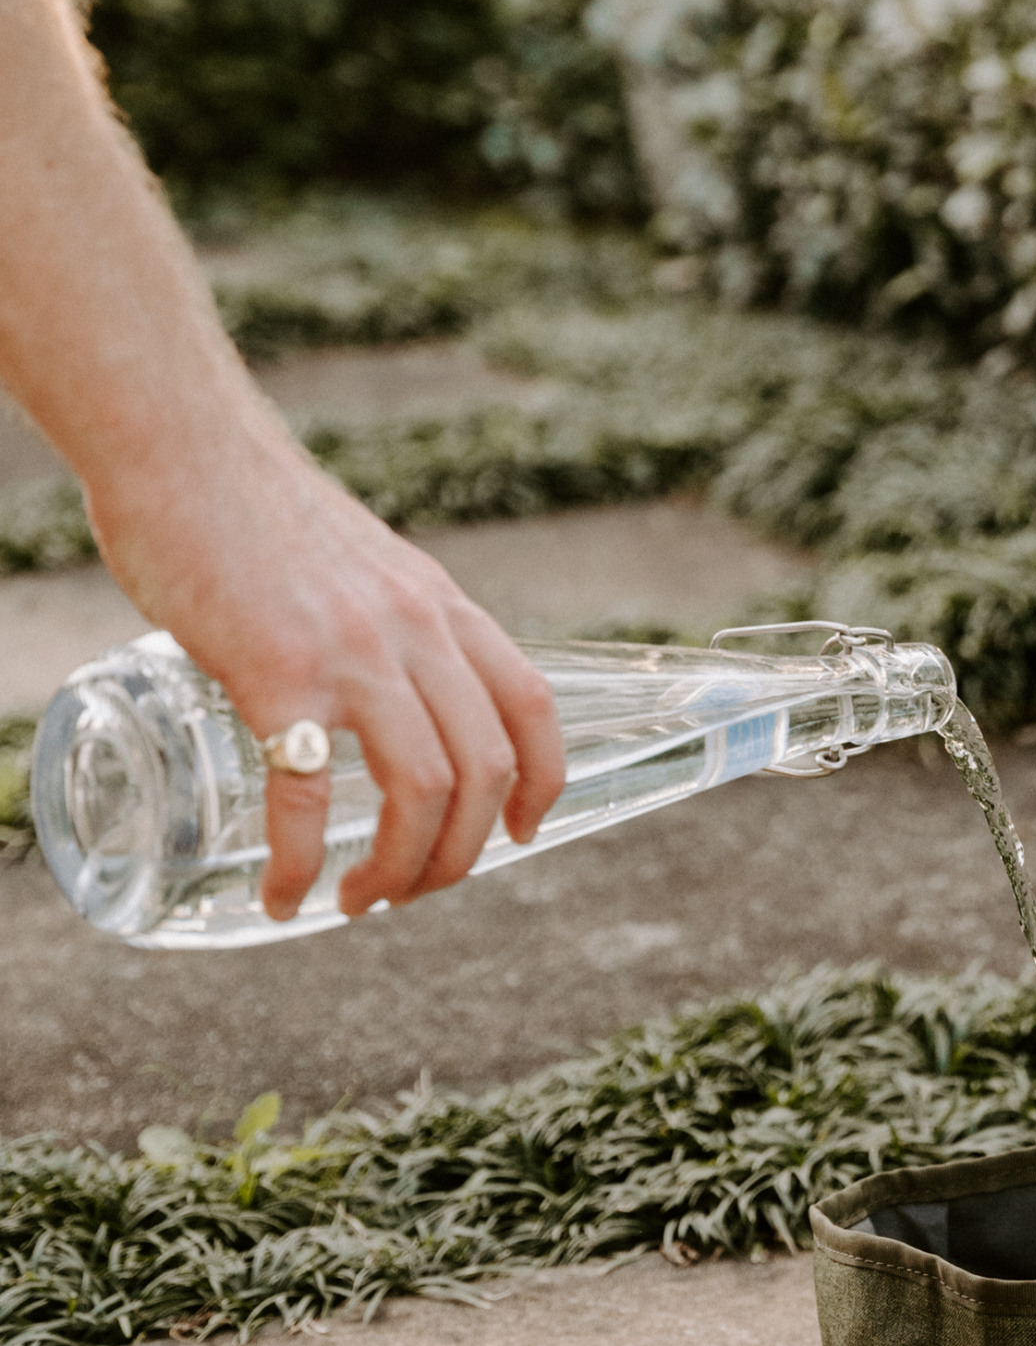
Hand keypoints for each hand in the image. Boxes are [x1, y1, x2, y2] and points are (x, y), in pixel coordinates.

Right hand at [89, 431, 566, 920]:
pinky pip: (305, 796)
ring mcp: (353, 654)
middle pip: (489, 769)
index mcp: (442, 607)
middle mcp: (416, 632)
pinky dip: (300, 863)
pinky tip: (284, 894)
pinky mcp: (276, 673)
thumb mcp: (363, 564)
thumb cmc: (254, 509)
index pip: (533, 704)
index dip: (545, 781)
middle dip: (461, 853)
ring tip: (359, 901)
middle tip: (412, 889)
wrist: (181, 444)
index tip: (524, 832)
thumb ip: (387, 625)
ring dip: (401, 868)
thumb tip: (383, 694)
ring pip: (425, 791)